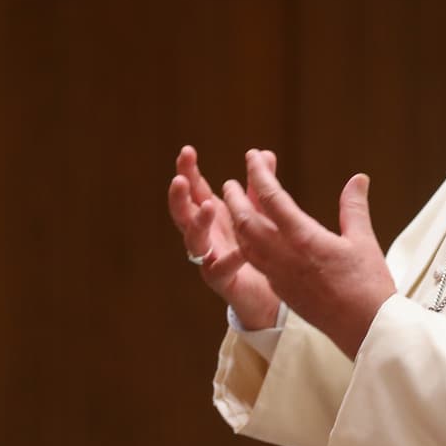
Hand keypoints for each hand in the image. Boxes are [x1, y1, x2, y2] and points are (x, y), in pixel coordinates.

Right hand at [168, 145, 281, 329]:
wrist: (266, 294)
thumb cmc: (256, 249)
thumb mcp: (258, 213)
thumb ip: (259, 185)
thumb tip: (265, 153)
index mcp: (212, 216)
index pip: (194, 190)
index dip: (188, 171)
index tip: (187, 151)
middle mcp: (205, 236)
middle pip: (183, 214)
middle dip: (179, 197)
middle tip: (179, 180)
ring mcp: (209, 258)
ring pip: (194, 241)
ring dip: (198, 223)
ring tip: (208, 206)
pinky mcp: (221, 281)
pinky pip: (222, 269)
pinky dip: (231, 258)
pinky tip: (242, 249)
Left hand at [221, 149, 395, 358]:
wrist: (363, 328)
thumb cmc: (368, 284)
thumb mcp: (363, 240)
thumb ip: (354, 207)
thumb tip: (358, 178)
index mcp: (305, 239)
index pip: (273, 199)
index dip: (260, 175)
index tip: (252, 156)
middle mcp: (285, 256)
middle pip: (247, 222)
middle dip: (236, 199)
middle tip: (231, 182)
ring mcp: (279, 275)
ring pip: (246, 244)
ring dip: (236, 221)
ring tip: (233, 206)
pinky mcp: (281, 289)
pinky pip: (254, 261)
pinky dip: (245, 243)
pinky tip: (249, 238)